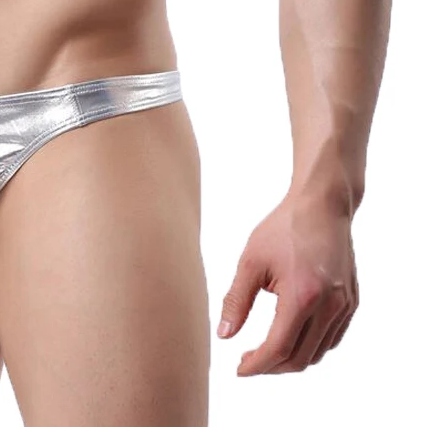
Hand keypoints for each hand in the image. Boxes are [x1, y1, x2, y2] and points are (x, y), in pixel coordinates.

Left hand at [218, 191, 358, 374]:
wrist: (322, 206)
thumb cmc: (283, 228)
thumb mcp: (251, 261)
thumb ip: (236, 300)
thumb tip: (224, 335)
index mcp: (302, 296)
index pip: (279, 348)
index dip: (257, 365)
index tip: (239, 369)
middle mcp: (330, 306)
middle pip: (300, 358)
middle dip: (271, 367)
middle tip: (248, 361)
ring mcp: (345, 306)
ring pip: (318, 353)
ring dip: (291, 359)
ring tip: (265, 351)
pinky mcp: (352, 302)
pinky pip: (332, 338)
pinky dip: (310, 346)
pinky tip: (291, 336)